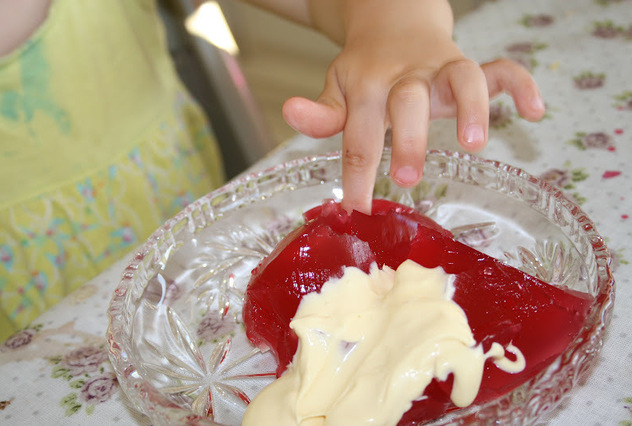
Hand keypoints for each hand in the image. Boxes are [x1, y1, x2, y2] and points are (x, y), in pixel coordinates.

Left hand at [282, 0, 544, 213]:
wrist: (393, 23)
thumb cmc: (365, 69)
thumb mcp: (337, 87)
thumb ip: (323, 111)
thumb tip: (290, 112)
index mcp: (369, 86)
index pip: (361, 134)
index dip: (357, 173)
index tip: (356, 209)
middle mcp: (407, 76)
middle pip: (409, 101)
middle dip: (409, 139)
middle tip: (406, 179)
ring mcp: (441, 69)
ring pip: (461, 77)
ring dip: (470, 108)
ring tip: (474, 144)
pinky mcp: (468, 65)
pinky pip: (501, 69)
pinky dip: (520, 85)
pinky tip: (534, 111)